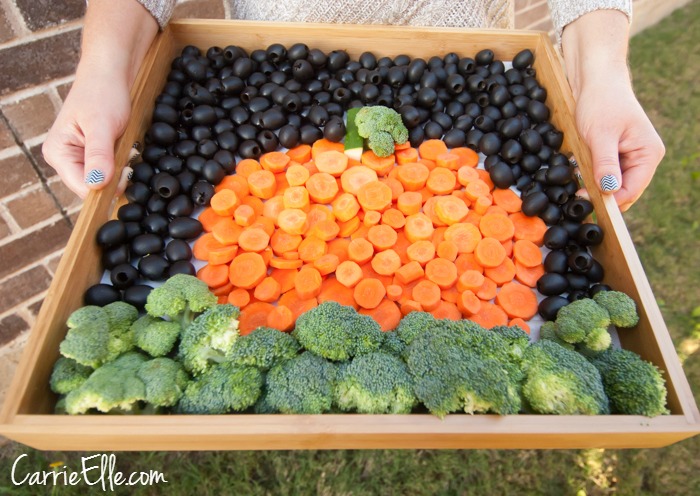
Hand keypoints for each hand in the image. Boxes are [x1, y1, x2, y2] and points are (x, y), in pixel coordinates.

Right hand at [43, 73, 130, 198]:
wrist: (109, 75)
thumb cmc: (102, 93)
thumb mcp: (102, 125)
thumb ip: (99, 155)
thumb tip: (96, 183)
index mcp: (58, 154)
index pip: (83, 188)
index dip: (107, 186)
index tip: (127, 171)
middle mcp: (64, 159)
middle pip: (94, 187)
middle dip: (115, 176)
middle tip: (128, 153)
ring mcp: (78, 157)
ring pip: (104, 180)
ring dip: (120, 169)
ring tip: (126, 146)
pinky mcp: (92, 154)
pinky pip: (110, 170)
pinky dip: (122, 163)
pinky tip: (126, 148)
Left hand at [574, 75, 664, 210]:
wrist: (596, 79)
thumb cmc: (601, 101)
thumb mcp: (600, 136)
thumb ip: (606, 164)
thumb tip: (609, 191)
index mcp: (648, 154)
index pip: (632, 190)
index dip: (609, 201)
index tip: (584, 200)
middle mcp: (644, 158)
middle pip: (624, 191)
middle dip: (603, 196)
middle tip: (577, 195)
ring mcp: (631, 156)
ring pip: (614, 184)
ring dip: (597, 186)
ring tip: (577, 183)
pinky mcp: (618, 153)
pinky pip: (607, 173)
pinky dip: (594, 176)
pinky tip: (580, 173)